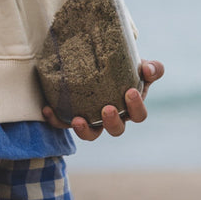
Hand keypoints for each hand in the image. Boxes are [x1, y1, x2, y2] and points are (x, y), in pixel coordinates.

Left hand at [44, 59, 165, 141]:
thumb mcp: (140, 65)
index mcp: (131, 107)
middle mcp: (113, 118)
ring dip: (85, 131)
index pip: (139, 115)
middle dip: (112, 122)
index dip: (136, 107)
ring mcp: (93, 120)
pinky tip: (48, 109)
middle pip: (116, 130)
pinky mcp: (72, 117)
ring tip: (78, 120)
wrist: (102, 65)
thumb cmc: (126, 68)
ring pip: (91, 135)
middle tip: (107, 109)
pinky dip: (56, 119)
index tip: (130, 91)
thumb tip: (148, 70)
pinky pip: (63, 123)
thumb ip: (151, 68)